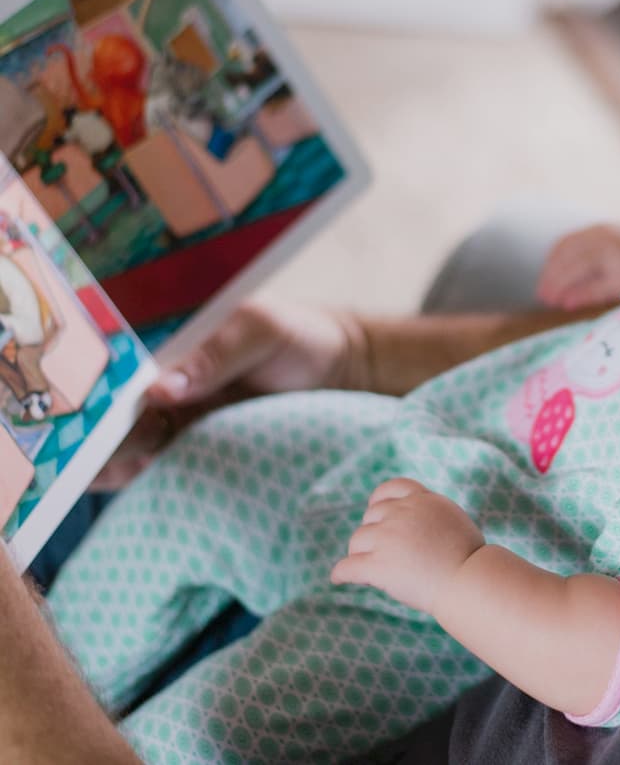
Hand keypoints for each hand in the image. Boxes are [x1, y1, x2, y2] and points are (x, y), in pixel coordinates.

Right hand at [91, 300, 360, 490]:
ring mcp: (182, 418)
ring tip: (93, 479)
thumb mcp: (260, 331)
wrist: (340, 369)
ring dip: (113, 462)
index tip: (78, 419)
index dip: (95, 395)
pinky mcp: (203, 447)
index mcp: (170, 346)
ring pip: (133, 444)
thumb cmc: (298, 337)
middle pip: (117, 413)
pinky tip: (128, 489)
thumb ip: (217, 355)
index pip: (119, 371)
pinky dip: (145, 477)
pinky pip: (165, 464)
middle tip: (81, 460)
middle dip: (95, 436)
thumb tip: (161, 389)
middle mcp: (166, 383)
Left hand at [331, 479, 485, 613]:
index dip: (380, 501)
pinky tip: (338, 579)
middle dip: (373, 532)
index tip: (376, 512)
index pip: (392, 488)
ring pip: (357, 541)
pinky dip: (341, 573)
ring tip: (366, 569)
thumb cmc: (470, 558)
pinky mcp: (378, 564)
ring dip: (360, 553)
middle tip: (379, 552)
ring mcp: (388, 538)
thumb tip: (417, 525)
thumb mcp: (453, 520)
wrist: (469, 580)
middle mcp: (402, 513)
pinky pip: (347, 567)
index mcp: (423, 500)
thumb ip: (431, 515)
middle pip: (371, 517)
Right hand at [536, 224, 619, 310]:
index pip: (571, 270)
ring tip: (545, 283)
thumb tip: (564, 304)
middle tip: (541, 295)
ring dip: (550, 265)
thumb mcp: (617, 288)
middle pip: (563, 257)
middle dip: (549, 277)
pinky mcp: (595, 227)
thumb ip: (590, 294)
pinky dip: (558, 253)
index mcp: (602, 253)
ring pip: (563, 246)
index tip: (547, 301)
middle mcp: (595, 237)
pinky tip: (554, 266)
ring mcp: (594, 229)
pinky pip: (569, 239)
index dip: (556, 286)